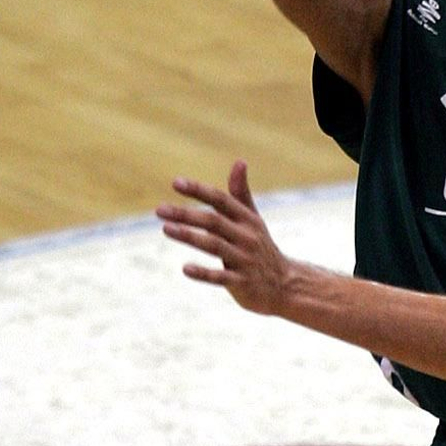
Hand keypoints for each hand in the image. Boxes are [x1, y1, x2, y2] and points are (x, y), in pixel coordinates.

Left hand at [159, 162, 293, 313]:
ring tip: (166, 229)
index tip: (175, 183)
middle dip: (186, 214)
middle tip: (159, 210)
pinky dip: (204, 273)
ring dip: (190, 237)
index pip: (221, 200)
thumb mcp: (253, 220)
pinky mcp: (243, 283)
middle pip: (214, 222)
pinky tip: (185, 269)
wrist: (286, 285)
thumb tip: (239, 161)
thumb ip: (241, 193)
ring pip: (215, 246)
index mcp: (247, 219)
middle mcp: (247, 237)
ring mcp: (245, 260)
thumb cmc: (261, 248)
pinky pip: (221, 278)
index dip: (199, 190)